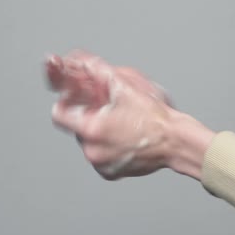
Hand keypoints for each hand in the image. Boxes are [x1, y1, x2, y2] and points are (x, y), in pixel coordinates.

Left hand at [46, 50, 173, 179]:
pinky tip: (125, 137)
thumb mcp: (125, 86)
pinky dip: (108, 146)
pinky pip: (101, 156)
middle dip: (89, 116)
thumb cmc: (155, 117)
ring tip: (121, 122)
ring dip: (99, 131)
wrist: (176, 142)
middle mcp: (92, 151)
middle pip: (76, 127)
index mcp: (91, 129)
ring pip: (89, 142)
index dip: (66, 103)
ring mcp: (101, 164)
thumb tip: (83, 62)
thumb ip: (99, 71)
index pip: (58, 114)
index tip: (76, 99)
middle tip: (108, 108)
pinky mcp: (111, 173)